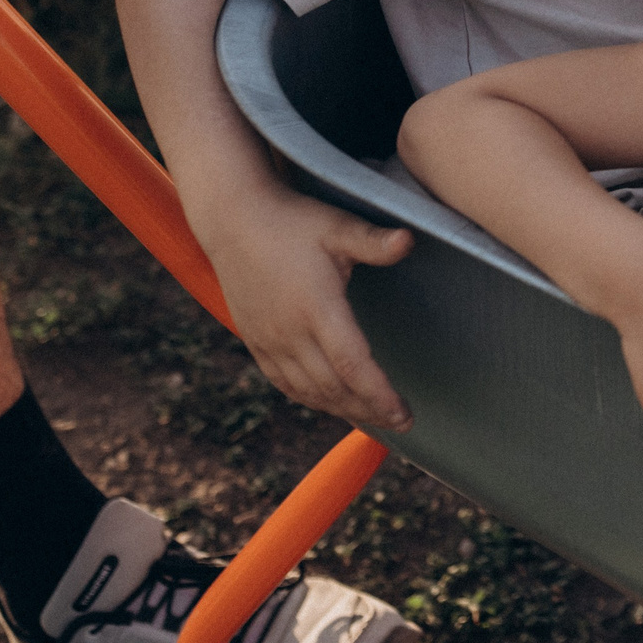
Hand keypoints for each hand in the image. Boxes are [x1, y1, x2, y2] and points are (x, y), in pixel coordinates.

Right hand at [191, 185, 415, 434]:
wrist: (233, 219)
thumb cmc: (292, 220)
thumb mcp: (336, 226)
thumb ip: (374, 241)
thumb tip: (409, 239)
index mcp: (316, 308)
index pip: (353, 366)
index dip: (379, 395)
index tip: (405, 414)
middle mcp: (289, 332)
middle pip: (334, 388)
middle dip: (370, 410)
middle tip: (402, 423)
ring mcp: (268, 340)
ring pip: (308, 391)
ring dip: (343, 409)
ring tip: (375, 417)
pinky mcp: (254, 339)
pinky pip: (284, 383)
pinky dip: (311, 398)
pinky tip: (331, 402)